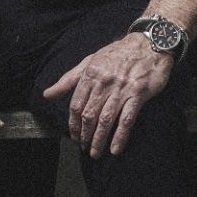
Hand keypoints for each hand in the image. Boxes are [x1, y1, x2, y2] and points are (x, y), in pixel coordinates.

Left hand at [42, 33, 173, 157]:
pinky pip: (127, 119)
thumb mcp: (90, 61)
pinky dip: (120, 136)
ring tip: (95, 153)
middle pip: (89, 115)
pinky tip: (115, 149)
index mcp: (90, 73)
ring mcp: (122, 88)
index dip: (73, 124)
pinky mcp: (138, 93)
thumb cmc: (117, 54)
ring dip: (99, 139)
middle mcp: (104, 82)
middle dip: (84, 135)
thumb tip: (47, 94)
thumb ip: (69, 80)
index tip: (73, 136)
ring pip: (106, 119)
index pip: (76, 104)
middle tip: (84, 148)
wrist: (148, 44)